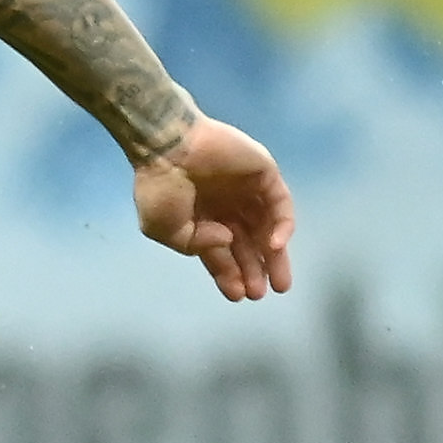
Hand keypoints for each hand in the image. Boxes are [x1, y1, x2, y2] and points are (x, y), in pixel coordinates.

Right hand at [134, 114, 294, 301]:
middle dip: (254, 270)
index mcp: (202, 217)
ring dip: (272, 255)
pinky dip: (281, 226)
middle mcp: (226, 205)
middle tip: (260, 294)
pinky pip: (280, 204)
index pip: (222, 250)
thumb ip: (195, 246)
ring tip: (277, 283)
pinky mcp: (264, 173)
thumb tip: (227, 240)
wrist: (167, 146)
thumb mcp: (165, 230)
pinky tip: (273, 247)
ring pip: (267, 227)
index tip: (238, 296)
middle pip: (248, 242)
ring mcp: (247, 189)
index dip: (230, 273)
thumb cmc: (160, 187)